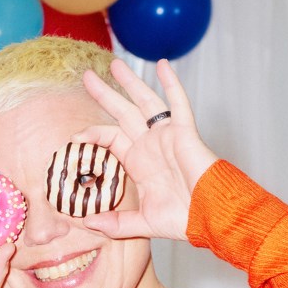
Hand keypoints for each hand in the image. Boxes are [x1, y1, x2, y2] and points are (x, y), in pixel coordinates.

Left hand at [74, 59, 219, 240]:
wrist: (212, 217)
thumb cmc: (184, 220)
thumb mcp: (142, 222)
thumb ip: (116, 223)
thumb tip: (89, 224)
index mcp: (139, 162)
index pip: (110, 138)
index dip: (93, 134)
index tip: (75, 137)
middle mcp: (150, 144)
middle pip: (123, 112)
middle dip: (105, 94)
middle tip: (87, 76)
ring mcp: (167, 136)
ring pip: (144, 102)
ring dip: (130, 82)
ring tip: (114, 64)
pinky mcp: (185, 132)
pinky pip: (178, 103)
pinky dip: (171, 83)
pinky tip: (162, 65)